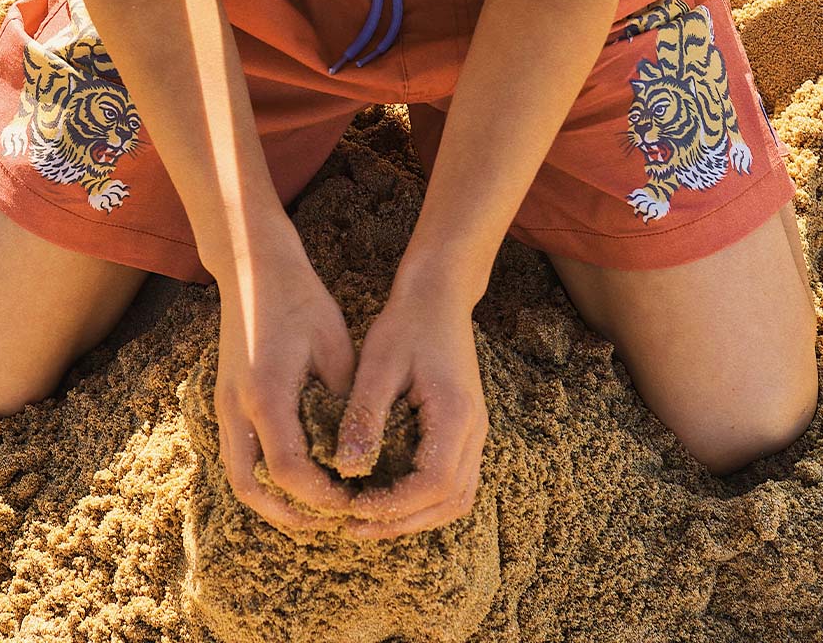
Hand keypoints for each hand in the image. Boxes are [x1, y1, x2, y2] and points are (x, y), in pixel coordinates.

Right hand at [215, 225, 357, 533]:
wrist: (253, 266)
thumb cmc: (299, 298)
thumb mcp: (334, 345)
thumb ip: (341, 400)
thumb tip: (356, 448)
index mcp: (266, 394)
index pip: (288, 470)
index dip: (320, 496)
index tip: (352, 501)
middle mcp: (236, 406)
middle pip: (251, 488)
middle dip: (289, 515)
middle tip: (330, 523)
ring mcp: (225, 404)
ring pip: (239, 476)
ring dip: (272, 501)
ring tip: (314, 512)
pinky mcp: (226, 398)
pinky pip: (239, 454)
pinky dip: (263, 478)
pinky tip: (296, 477)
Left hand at [334, 277, 487, 539]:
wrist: (438, 296)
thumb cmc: (405, 325)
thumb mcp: (378, 366)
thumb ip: (365, 418)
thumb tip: (348, 470)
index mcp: (456, 413)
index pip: (434, 482)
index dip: (394, 504)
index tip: (353, 506)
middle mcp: (475, 429)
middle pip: (450, 501)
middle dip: (402, 521)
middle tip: (354, 526)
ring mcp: (475, 431)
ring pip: (456, 497)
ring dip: (415, 516)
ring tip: (368, 518)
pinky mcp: (465, 429)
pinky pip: (453, 480)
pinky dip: (424, 499)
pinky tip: (387, 494)